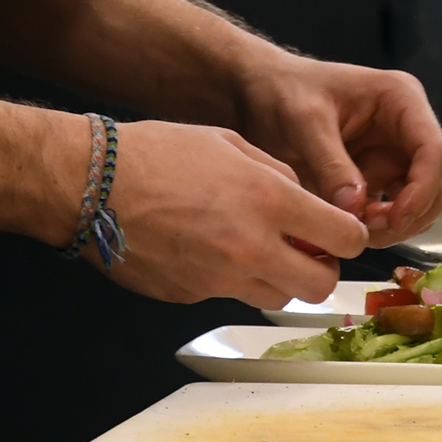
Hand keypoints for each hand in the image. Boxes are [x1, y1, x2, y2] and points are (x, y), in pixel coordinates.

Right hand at [91, 120, 368, 307]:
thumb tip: (305, 200)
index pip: (344, 237)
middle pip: (320, 284)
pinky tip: (209, 250)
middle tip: (307, 249)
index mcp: (268, 201)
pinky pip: (230, 296)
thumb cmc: (154, 153)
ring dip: (281, 279)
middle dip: (322, 268)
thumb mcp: (229, 142)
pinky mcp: (192, 297)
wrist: (92, 185)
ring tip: (257, 248)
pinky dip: (233, 280)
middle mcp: (251, 247)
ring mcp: (220, 279)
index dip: (350, 236)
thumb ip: (277, 173)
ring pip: (279, 298)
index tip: (342, 232)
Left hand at [236, 57, 441, 246]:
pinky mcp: (379, 176)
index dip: (422, 191)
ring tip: (353, 228)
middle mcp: (408, 126)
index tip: (392, 219)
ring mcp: (396, 153)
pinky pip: (396, 211)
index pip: (434, 152)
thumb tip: (356, 208)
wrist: (258, 93)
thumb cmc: (281, 91)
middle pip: (441, 183)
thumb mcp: (304, 121)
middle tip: (369, 229)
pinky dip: (380, 226)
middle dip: (412, 213)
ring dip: (396, 225)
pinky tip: (348, 225)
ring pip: (423, 203)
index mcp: (401, 99)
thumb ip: (331, 163)